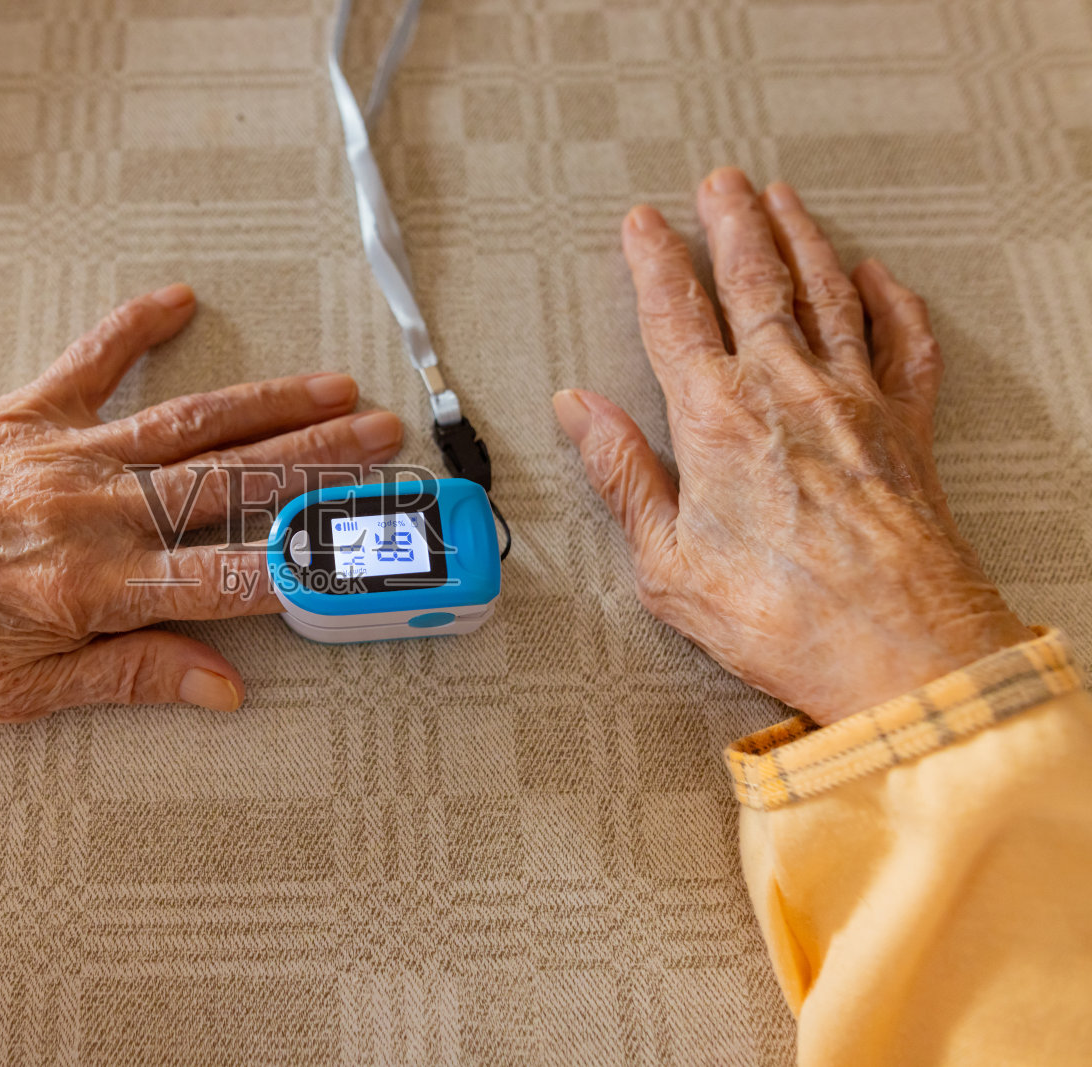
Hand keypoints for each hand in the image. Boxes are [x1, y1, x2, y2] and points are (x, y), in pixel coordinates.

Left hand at [0, 284, 403, 719]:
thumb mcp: (15, 695)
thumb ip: (129, 681)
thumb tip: (224, 688)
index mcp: (94, 589)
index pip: (231, 578)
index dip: (308, 570)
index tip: (369, 559)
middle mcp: (91, 512)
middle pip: (232, 483)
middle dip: (322, 464)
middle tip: (387, 446)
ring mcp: (59, 456)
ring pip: (189, 423)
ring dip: (271, 404)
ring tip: (338, 389)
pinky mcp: (20, 418)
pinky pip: (90, 361)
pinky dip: (134, 327)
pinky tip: (179, 298)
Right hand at [552, 168, 1031, 724]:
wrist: (900, 649)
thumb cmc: (783, 617)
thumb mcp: (666, 561)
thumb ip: (623, 474)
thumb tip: (580, 412)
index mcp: (719, 419)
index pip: (675, 314)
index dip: (654, 260)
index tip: (643, 224)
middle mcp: (789, 391)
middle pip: (755, 280)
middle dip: (733, 223)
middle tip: (720, 183)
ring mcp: (856, 401)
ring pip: (826, 291)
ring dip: (802, 238)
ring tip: (784, 200)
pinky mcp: (907, 428)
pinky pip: (904, 340)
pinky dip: (890, 299)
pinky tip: (876, 276)